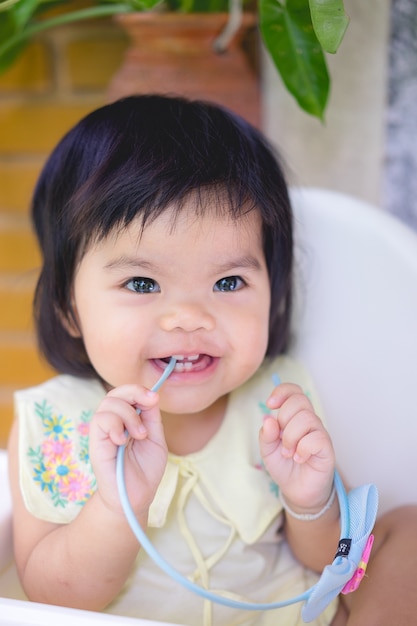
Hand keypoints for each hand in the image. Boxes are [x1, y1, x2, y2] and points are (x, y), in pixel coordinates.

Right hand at [89, 385, 167, 516]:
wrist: (137, 497)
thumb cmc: (145, 470)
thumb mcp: (155, 438)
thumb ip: (151, 416)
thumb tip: (151, 395)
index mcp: (126, 420)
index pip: (125, 394)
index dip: (138, 390)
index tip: (154, 398)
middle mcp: (112, 424)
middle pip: (114, 393)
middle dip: (134, 394)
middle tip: (149, 407)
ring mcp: (103, 434)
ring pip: (107, 404)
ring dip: (128, 415)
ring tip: (139, 435)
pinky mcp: (96, 445)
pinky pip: (100, 421)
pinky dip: (115, 425)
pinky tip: (123, 440)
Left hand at [259, 382, 334, 512]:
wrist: (296, 490)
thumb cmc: (284, 466)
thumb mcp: (267, 450)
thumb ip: (266, 435)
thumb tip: (267, 418)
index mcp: (294, 416)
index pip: (294, 391)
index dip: (282, 392)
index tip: (270, 404)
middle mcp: (309, 421)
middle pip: (299, 400)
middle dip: (283, 419)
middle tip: (281, 440)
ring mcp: (319, 433)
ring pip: (306, 418)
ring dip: (291, 437)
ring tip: (288, 452)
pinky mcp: (327, 448)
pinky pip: (316, 438)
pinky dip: (302, 449)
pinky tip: (299, 458)